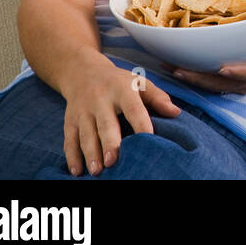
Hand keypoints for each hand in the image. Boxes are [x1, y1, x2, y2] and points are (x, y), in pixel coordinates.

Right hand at [59, 55, 181, 176]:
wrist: (84, 72)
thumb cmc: (119, 82)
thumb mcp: (139, 82)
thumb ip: (157, 97)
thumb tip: (176, 112)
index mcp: (122, 89)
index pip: (133, 108)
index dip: (141, 123)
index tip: (148, 140)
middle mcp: (100, 100)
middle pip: (105, 124)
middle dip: (109, 143)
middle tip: (113, 162)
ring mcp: (83, 111)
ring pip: (85, 134)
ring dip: (90, 153)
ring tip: (97, 171)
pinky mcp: (69, 120)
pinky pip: (69, 140)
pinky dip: (72, 156)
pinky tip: (77, 171)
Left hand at [171, 13, 245, 93]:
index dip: (239, 72)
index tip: (223, 69)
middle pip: (225, 83)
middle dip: (202, 79)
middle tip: (180, 71)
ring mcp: (240, 81)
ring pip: (214, 85)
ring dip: (192, 79)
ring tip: (171, 68)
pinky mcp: (231, 80)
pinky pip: (211, 82)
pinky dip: (194, 76)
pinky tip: (176, 66)